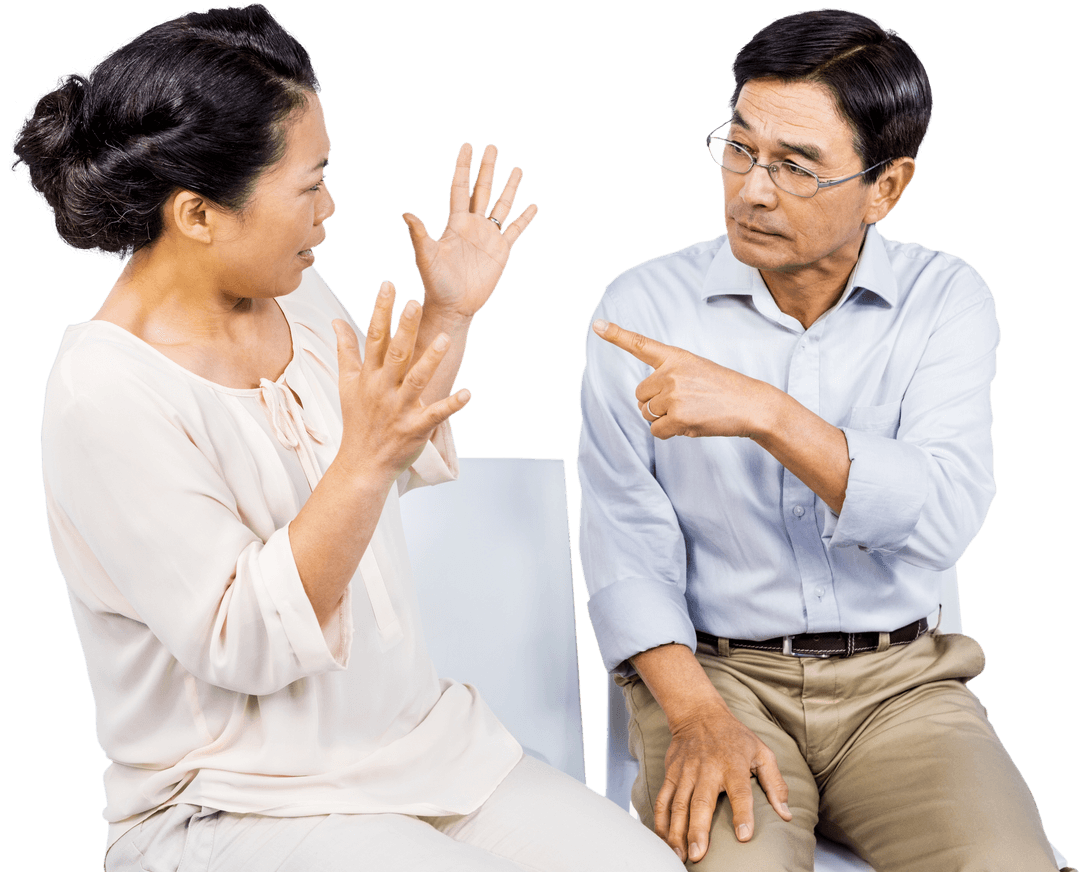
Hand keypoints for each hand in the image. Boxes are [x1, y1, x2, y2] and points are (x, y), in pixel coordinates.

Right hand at [333, 281, 470, 481]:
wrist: (362, 464)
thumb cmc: (358, 420)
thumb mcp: (348, 383)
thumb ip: (346, 350)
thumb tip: (336, 320)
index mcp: (369, 375)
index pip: (374, 336)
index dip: (381, 309)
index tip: (388, 284)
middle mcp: (384, 389)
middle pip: (396, 353)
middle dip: (406, 328)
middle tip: (416, 302)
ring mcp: (400, 408)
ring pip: (417, 380)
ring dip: (431, 360)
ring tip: (445, 340)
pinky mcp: (416, 428)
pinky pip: (436, 414)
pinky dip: (451, 404)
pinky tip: (468, 393)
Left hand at [402, 143, 537, 320]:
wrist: (453, 306)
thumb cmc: (436, 283)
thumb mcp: (426, 257)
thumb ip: (419, 235)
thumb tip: (405, 213)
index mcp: (455, 223)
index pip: (460, 187)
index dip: (463, 167)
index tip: (467, 146)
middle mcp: (473, 225)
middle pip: (482, 189)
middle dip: (487, 168)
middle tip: (492, 146)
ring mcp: (488, 237)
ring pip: (501, 206)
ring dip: (509, 188)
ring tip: (517, 169)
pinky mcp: (501, 251)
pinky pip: (515, 230)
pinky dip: (524, 218)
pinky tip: (532, 206)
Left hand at [593, 319, 779, 439]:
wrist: (752, 405)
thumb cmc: (724, 390)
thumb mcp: (697, 370)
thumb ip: (669, 377)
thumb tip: (646, 404)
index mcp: (675, 356)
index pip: (641, 344)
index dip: (616, 335)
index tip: (597, 325)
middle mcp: (670, 372)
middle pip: (640, 395)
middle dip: (655, 405)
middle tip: (684, 404)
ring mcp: (674, 394)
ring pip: (647, 414)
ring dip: (663, 419)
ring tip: (692, 412)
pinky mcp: (678, 416)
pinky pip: (657, 431)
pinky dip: (669, 433)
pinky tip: (691, 424)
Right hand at [657, 699, 791, 861]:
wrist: (699, 713)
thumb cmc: (734, 736)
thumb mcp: (762, 752)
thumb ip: (775, 783)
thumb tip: (786, 814)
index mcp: (733, 764)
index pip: (740, 791)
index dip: (742, 813)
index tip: (743, 836)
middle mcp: (707, 769)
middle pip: (701, 801)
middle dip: (698, 829)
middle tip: (698, 854)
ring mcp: (686, 771)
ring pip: (678, 803)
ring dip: (677, 830)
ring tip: (680, 854)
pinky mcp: (671, 772)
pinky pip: (663, 798)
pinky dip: (660, 819)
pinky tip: (663, 838)